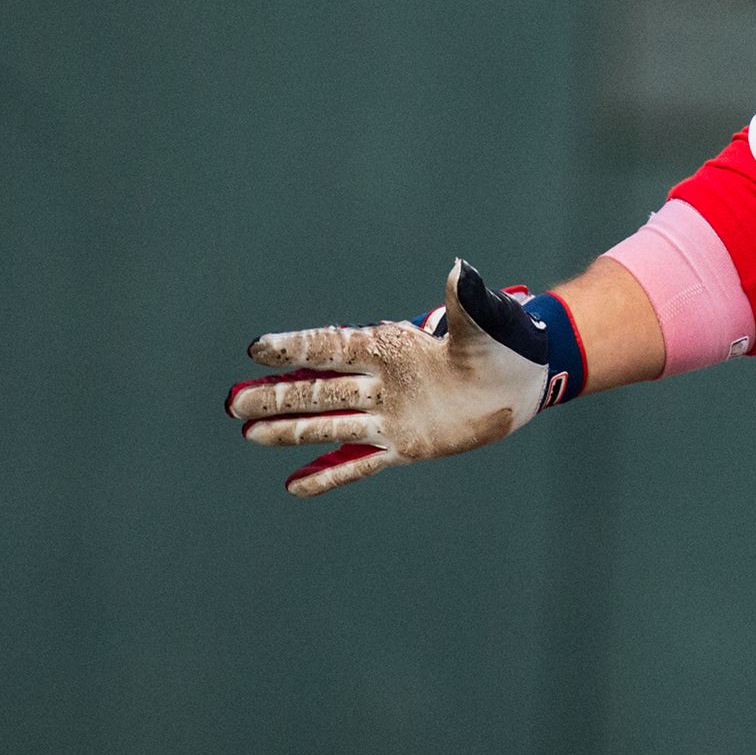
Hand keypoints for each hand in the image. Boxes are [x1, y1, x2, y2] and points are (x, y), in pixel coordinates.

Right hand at [226, 260, 575, 496]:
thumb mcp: (489, 323)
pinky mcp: (404, 444)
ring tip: (249, 433)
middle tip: (233, 403)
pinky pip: (359, 461)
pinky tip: (295, 485)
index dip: (297, 348)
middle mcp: (383, 381)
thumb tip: (461, 269)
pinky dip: (328, 475)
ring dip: (289, 430)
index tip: (257, 350)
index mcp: (393, 345)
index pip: (334, 346)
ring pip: (329, 424)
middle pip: (319, 389)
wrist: (522, 382)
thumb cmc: (506, 343)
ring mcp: (390, 414)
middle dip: (276, 395)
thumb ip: (470, 300)